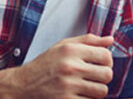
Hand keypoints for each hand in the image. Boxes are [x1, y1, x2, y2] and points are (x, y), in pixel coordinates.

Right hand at [0, 34, 114, 97]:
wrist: (22, 86)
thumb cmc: (44, 65)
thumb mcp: (63, 46)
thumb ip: (88, 41)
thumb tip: (110, 40)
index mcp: (71, 51)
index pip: (106, 55)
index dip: (107, 61)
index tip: (99, 64)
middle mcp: (70, 67)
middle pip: (107, 74)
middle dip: (103, 77)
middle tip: (94, 77)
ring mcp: (68, 86)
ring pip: (102, 91)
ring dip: (97, 91)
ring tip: (87, 87)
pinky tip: (78, 95)